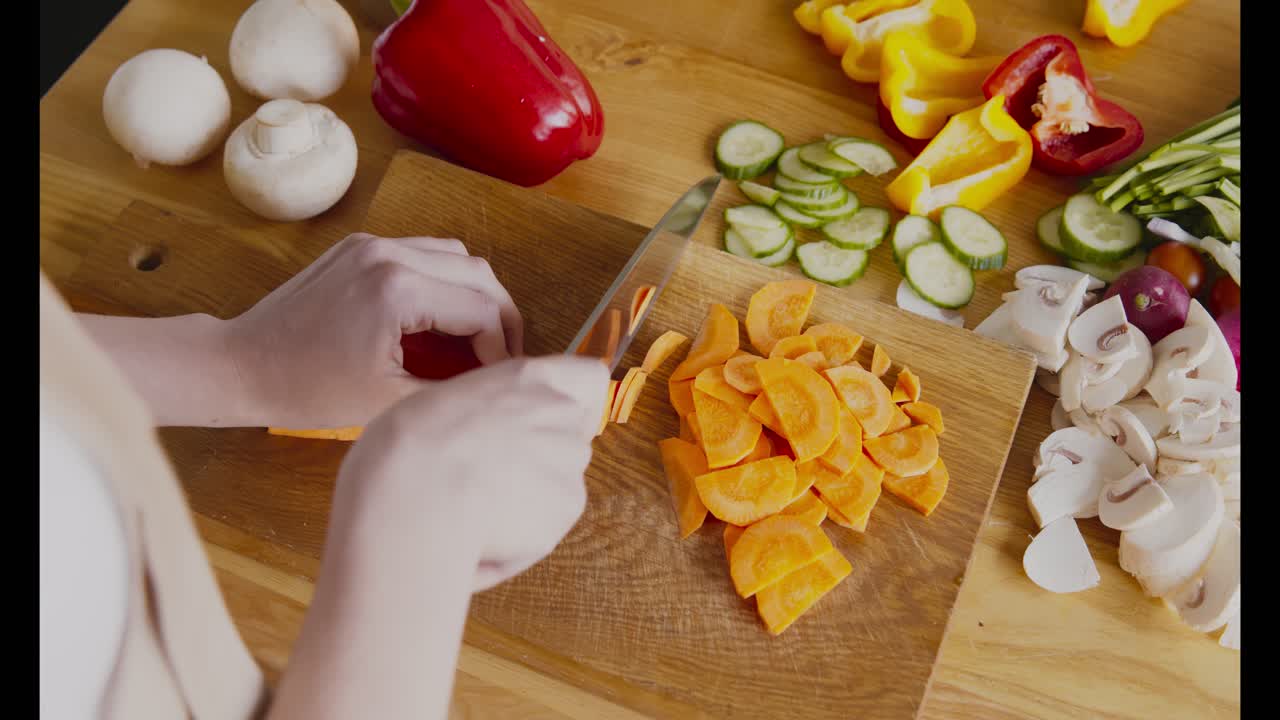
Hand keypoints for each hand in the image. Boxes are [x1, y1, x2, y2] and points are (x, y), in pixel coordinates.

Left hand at [226, 233, 523, 427]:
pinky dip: (444, 280)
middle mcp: (389, 254)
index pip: (482, 309)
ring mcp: (372, 245)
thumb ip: (450, 389)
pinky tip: (440, 317)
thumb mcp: (387, 402)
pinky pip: (423, 252)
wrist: (241, 365)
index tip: (497, 379)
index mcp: (398, 290)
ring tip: (477, 337)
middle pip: (478, 273)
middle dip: (500, 316)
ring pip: (455, 255)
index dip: (501, 348)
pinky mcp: (359, 247)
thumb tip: (492, 387)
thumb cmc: (305, 389)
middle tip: (502, 356)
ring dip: (475, 294)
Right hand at [333, 354, 608, 590]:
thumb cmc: (408, 446)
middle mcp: (559, 413)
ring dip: (533, 498)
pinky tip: (484, 533)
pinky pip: (549, 523)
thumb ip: (492, 411)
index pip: (588, 378)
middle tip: (493, 478)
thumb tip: (496, 434)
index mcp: (528, 379)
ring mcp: (569, 461)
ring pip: (561, 484)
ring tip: (479, 510)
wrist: (412, 495)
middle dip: (544, 458)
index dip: (575, 403)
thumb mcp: (448, 402)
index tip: (547, 421)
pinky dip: (524, 535)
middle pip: (571, 438)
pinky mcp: (567, 507)